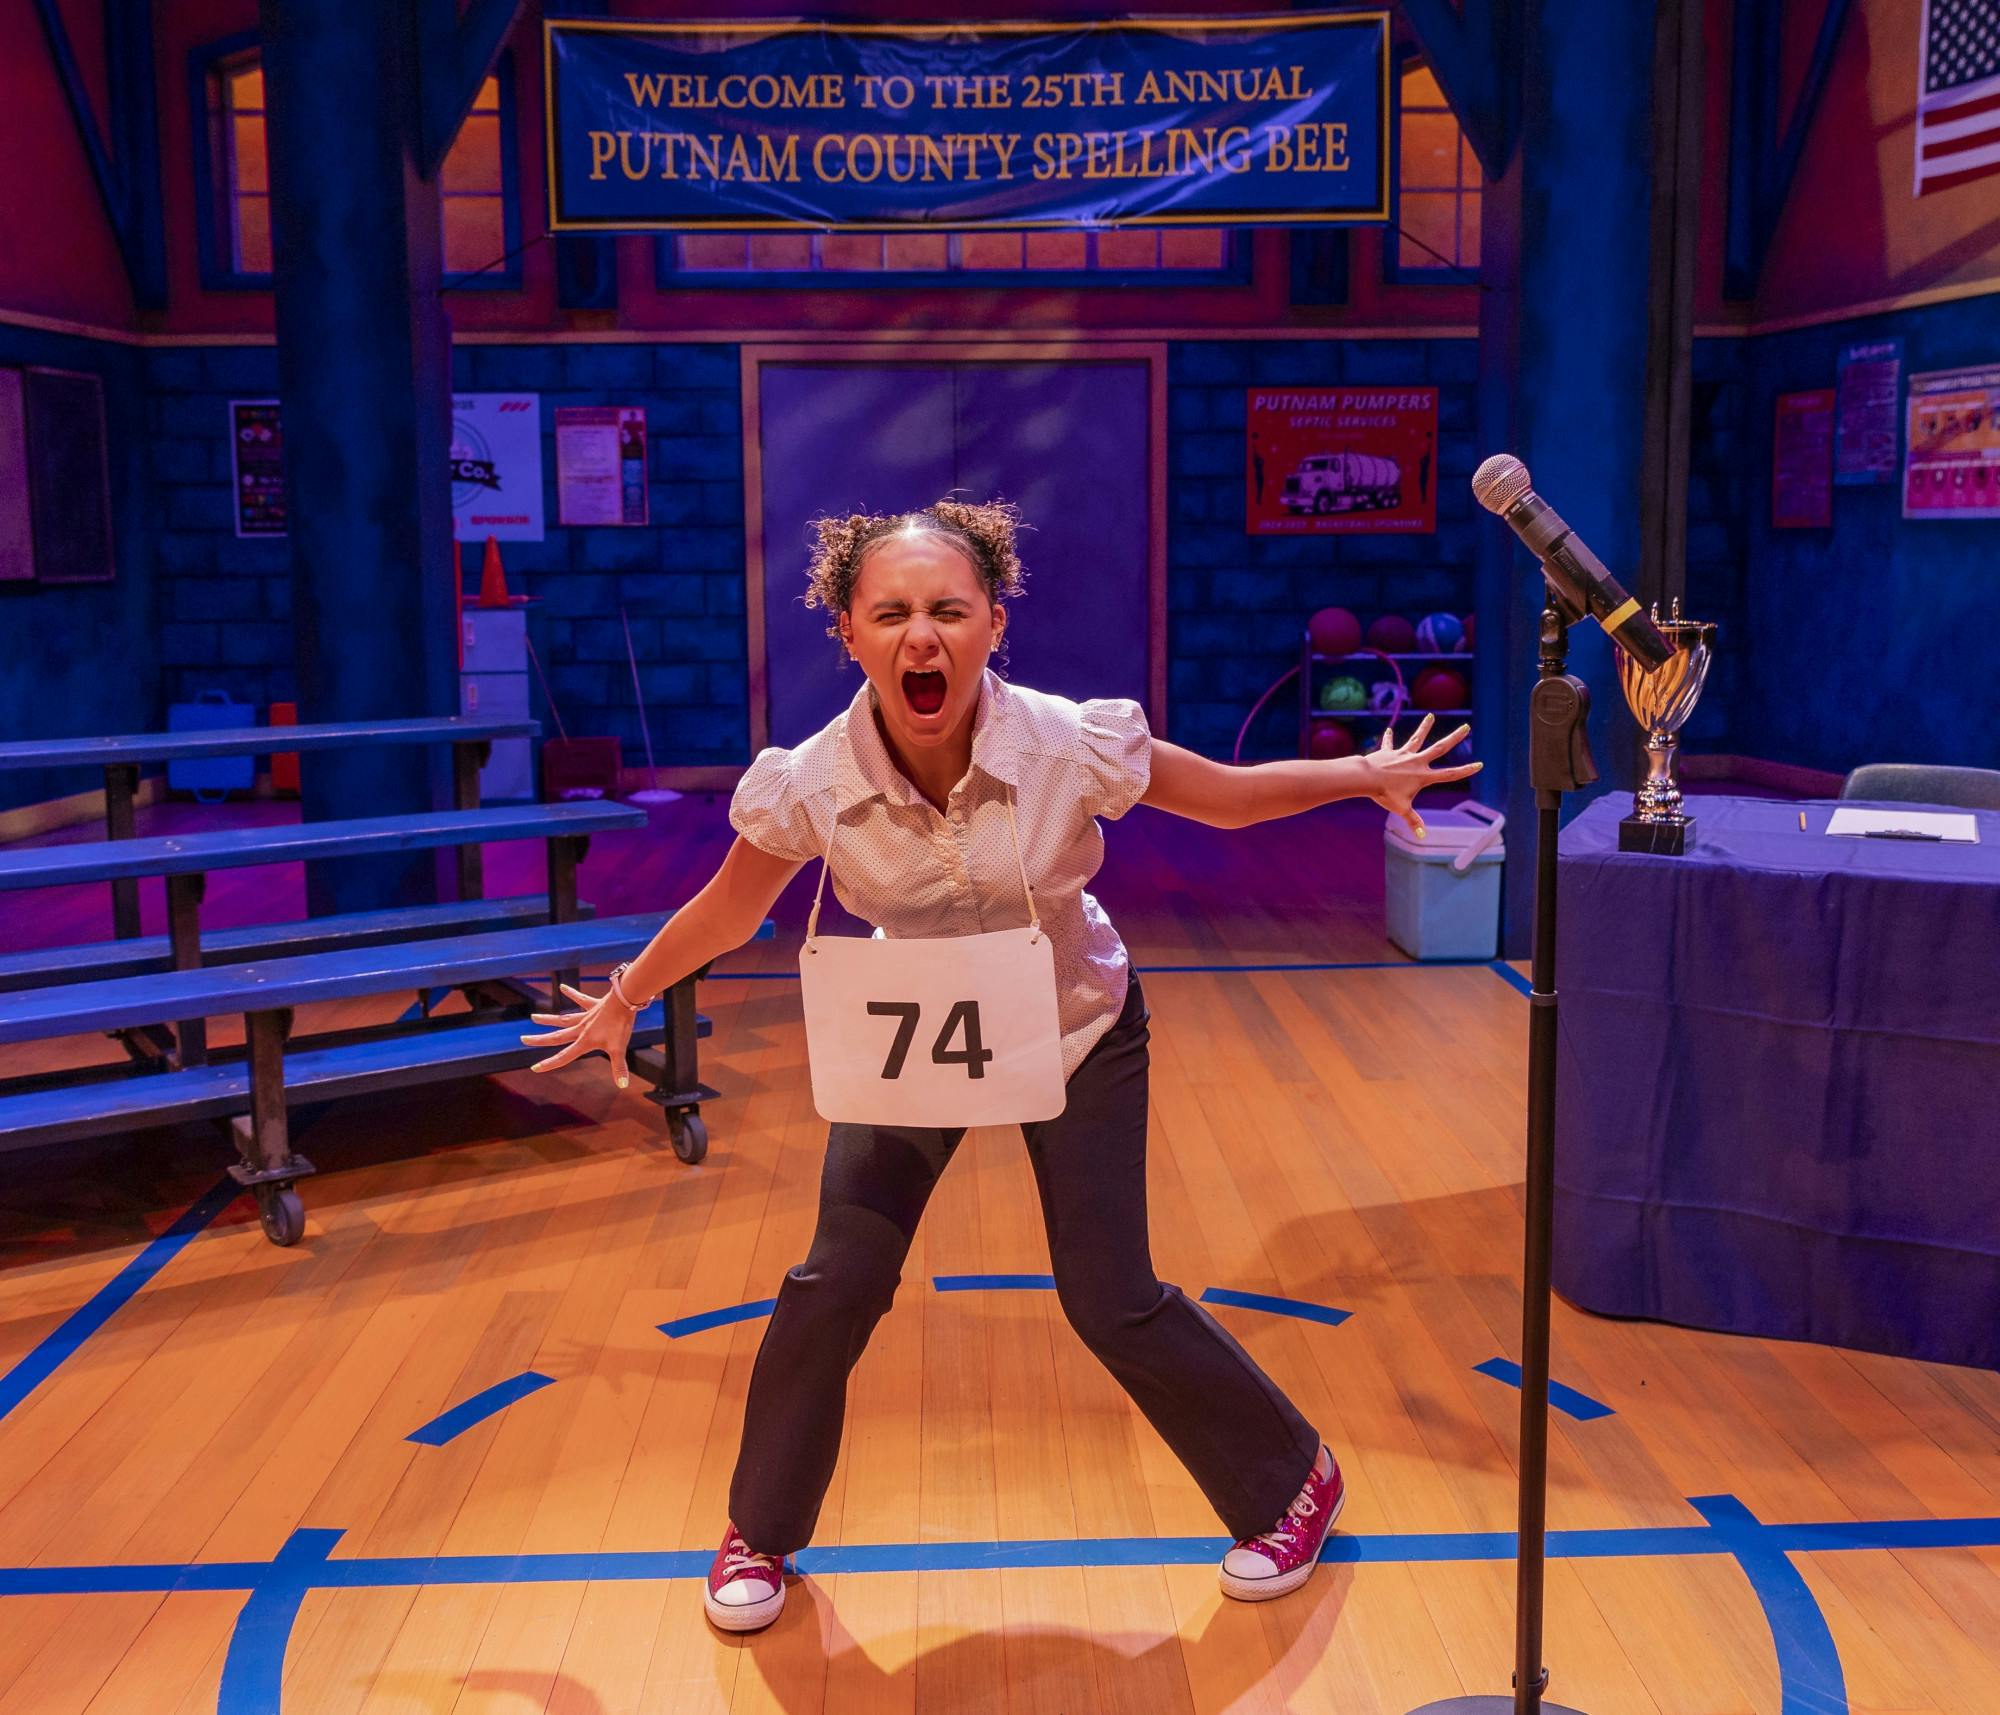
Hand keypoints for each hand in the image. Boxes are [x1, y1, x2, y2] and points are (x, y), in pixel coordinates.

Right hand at [519, 982, 636, 1088]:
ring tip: (533, 1017)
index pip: (564, 1056)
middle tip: (523, 1039)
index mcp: (584, 1041)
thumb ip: (619, 1067)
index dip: (549, 1064)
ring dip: (548, 1019)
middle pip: (556, 1036)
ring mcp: (586, 1016)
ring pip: (563, 1019)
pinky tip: (562, 986)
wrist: (625, 1001)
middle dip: (539, 1040)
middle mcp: (581, 1029)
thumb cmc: (620, 1025)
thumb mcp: (619, 1049)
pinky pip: (580, 999)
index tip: (534, 1068)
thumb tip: (622, 1085)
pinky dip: (571, 993)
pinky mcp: (593, 1005)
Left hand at [1359, 714, 1481, 838]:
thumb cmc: (1384, 794)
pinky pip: (1390, 743)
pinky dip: (1389, 738)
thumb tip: (1422, 836)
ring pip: (1418, 738)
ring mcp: (1403, 754)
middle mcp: (1416, 762)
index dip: (1465, 771)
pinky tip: (1389, 730)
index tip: (1479, 764)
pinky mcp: (1389, 751)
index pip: (1449, 774)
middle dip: (1455, 738)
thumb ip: (1413, 821)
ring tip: (1431, 715)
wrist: (1366, 778)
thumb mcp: (1401, 809)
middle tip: (1466, 727)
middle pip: (1440, 748)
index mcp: (1423, 776)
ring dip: (1425, 727)